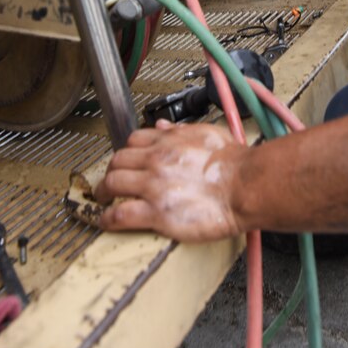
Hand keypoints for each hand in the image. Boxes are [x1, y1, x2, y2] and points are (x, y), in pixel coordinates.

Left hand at [95, 120, 245, 241]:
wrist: (245, 185)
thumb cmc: (234, 163)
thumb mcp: (208, 134)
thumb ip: (182, 130)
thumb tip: (163, 126)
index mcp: (169, 140)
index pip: (134, 141)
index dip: (127, 152)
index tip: (127, 161)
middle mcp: (156, 159)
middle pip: (118, 161)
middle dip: (111, 171)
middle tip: (110, 181)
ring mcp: (153, 185)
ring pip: (113, 183)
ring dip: (104, 192)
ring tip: (103, 200)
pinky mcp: (156, 212)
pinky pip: (120, 214)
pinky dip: (108, 218)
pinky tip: (106, 222)